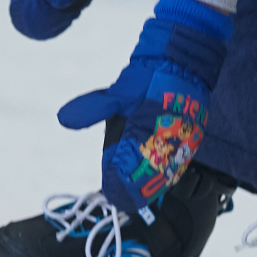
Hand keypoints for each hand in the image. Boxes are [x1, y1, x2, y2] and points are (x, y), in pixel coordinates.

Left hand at [57, 0, 231, 212]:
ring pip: (167, 169)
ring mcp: (182, 139)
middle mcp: (165, 139)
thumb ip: (93, 109)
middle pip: (150, 175)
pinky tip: (161, 175)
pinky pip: (179, 158)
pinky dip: (167, 168)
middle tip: (123, 198)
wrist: (185, 58)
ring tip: (140, 194)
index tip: (111, 192)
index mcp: (145, 130)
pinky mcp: (192, 134)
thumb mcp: (118, 92)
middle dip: (136, 187)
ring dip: (153, 181)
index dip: (119, 184)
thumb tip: (63, 119)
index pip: (129, 169)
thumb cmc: (150, 74)